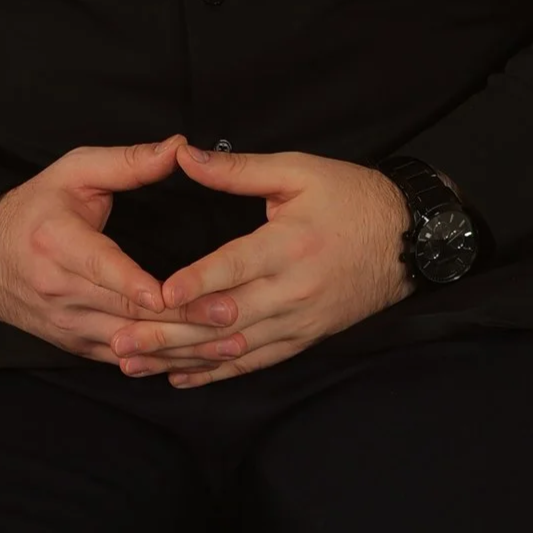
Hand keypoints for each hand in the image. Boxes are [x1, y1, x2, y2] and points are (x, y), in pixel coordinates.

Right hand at [0, 134, 264, 374]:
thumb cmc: (38, 206)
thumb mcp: (75, 171)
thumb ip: (128, 162)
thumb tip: (178, 147)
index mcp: (59, 242)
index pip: (101, 267)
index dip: (135, 283)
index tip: (168, 293)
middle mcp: (60, 289)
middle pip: (126, 312)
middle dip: (181, 317)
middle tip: (229, 315)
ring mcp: (67, 323)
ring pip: (129, 344)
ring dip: (180, 347)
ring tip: (227, 344)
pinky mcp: (75, 345)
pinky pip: (121, 360)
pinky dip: (159, 362)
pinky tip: (198, 361)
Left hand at [107, 145, 417, 386]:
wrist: (410, 239)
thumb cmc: (351, 196)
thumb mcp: (298, 170)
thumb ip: (237, 169)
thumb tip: (184, 156)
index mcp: (290, 244)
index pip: (237, 267)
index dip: (197, 282)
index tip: (159, 294)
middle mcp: (294, 290)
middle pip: (225, 318)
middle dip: (170, 332)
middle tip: (121, 339)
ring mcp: (300, 320)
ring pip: (233, 348)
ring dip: (181, 359)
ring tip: (134, 362)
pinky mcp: (305, 338)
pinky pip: (256, 362)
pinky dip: (215, 374)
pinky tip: (178, 377)